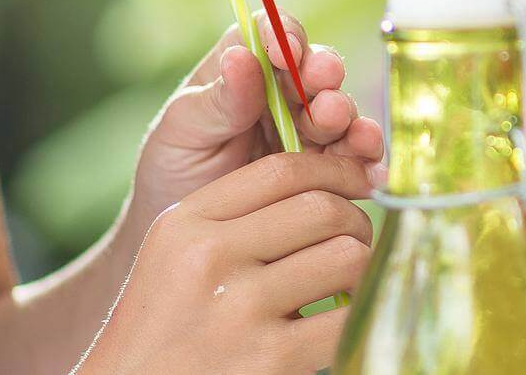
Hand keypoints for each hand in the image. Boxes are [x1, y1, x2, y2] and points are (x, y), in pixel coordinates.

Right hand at [76, 152, 374, 373]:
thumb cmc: (163, 333)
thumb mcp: (175, 258)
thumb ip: (233, 219)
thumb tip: (324, 189)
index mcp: (185, 224)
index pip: (281, 171)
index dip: (335, 170)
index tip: (360, 182)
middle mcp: (210, 258)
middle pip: (323, 209)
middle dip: (356, 222)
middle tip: (355, 244)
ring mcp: (241, 308)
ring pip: (347, 256)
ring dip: (363, 268)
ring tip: (350, 284)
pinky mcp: (271, 358)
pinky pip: (350, 317)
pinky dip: (362, 315)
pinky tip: (344, 321)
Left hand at [126, 11, 384, 236]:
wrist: (184, 242)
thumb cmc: (173, 171)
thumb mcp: (181, 132)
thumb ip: (216, 100)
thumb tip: (241, 57)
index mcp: (242, 69)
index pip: (269, 34)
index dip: (284, 35)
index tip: (283, 51)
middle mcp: (281, 92)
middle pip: (315, 69)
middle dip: (324, 78)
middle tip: (322, 93)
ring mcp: (307, 129)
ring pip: (340, 112)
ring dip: (348, 118)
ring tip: (344, 130)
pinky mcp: (326, 166)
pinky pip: (353, 156)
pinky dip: (366, 160)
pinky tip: (370, 170)